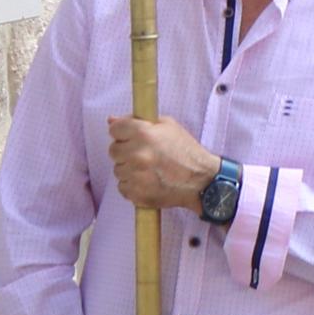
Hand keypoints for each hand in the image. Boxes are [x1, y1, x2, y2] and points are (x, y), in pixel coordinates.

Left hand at [108, 113, 222, 209]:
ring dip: (129, 169)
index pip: (115, 129)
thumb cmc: (187, 152)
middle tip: (143, 154)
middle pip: (113, 150)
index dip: (123, 132)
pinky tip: (148, 181)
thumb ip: (138, 121)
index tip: (131, 137)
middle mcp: (137, 154)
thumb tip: (111, 120)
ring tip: (149, 169)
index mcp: (143, 133)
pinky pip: (123, 186)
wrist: (202, 182)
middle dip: (126, 151)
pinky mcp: (137, 193)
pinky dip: (133, 185)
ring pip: (118, 170)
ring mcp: (135, 176)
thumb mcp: (168, 126)